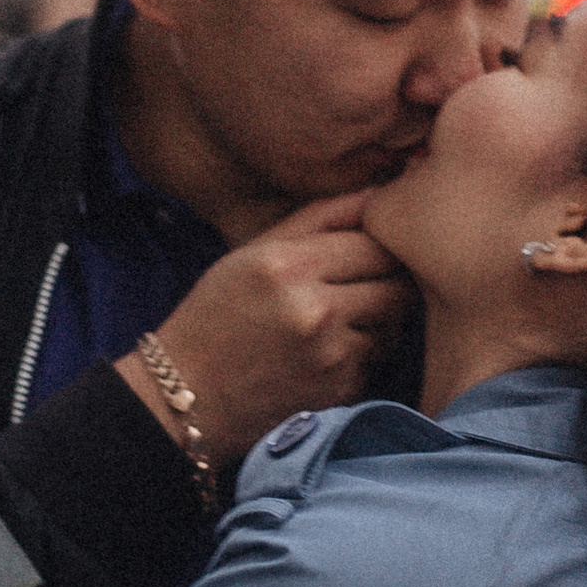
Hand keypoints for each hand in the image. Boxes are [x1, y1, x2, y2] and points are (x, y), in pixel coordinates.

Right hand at [124, 195, 411, 466]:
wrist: (188, 394)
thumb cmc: (218, 313)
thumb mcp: (252, 252)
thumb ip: (319, 218)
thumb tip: (380, 192)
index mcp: (288, 266)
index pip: (375, 242)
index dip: (379, 245)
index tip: (366, 252)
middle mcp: (314, 310)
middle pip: (398, 283)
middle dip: (388, 281)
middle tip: (363, 285)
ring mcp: (330, 355)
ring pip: (394, 323)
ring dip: (378, 320)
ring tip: (336, 321)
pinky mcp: (340, 390)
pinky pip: (376, 359)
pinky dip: (359, 354)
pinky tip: (321, 355)